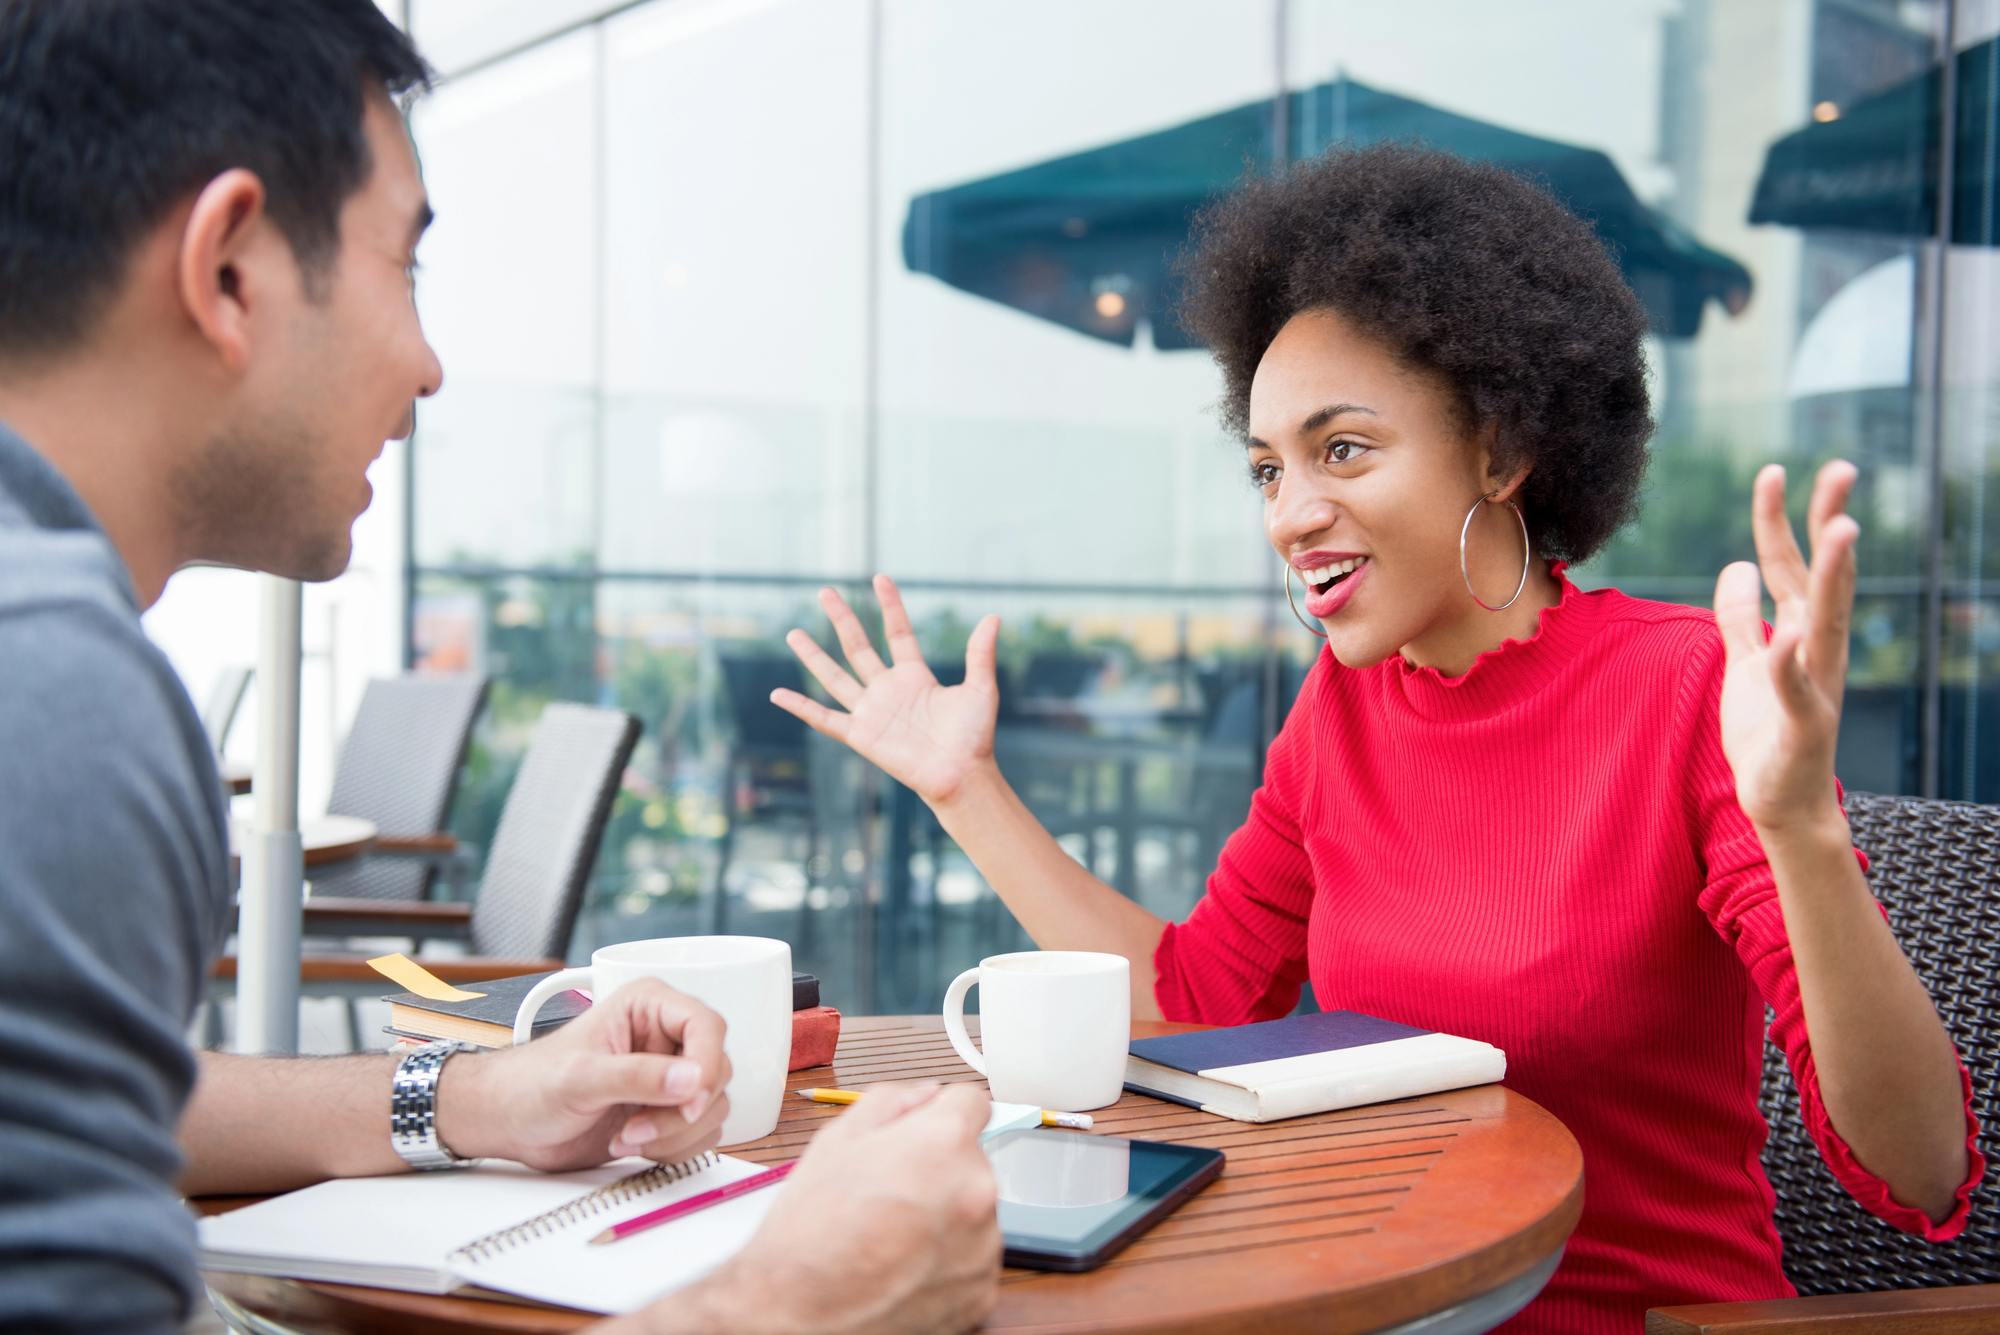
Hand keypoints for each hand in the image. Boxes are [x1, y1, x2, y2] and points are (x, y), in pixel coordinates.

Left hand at [436, 978, 730, 1170]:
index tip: (690, 1100)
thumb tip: (691, 1079)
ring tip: (626, 1136)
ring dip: (673, 1134)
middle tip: (637, 1126)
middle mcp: (666, 1039)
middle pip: (716, 1072)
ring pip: (712, 1108)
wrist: (509, 1123)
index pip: (707, 1026)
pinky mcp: (667, 1113)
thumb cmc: (530, 1085)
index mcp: (648, 1007)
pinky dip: (672, 1149)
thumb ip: (636, 1077)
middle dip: (681, 1111)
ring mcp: (668, 1078)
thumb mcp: (579, 1078)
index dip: (706, 1065)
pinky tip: (632, 1143)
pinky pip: (700, 1134)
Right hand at [648, 1084, 999, 1334]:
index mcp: (944, 1143)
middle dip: (939, 1170)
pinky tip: (903, 1266)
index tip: (928, 1130)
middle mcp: (976, 1191)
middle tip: (892, 1192)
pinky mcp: (981, 1292)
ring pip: (973, 1214)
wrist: (797, 1314)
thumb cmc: (809, 1233)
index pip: (973, 1102)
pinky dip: (945, 1263)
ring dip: (945, 1218)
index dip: (942, 1113)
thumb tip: (924, 1096)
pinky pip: (971, 1261)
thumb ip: (891, 1101)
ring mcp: (982, 1247)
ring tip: (892, 1236)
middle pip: (972, 1162)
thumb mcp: (835, 1140)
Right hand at [773, 575, 1001, 806]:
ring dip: (813, 656)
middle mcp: (888, 690)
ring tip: (793, 633)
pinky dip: (800, 707)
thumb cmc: (974, 738)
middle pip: (858, 646)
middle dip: (842, 618)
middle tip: (824, 591)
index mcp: (915, 676)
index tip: (879, 578)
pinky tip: (778, 694)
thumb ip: (980, 654)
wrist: (962, 775)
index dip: (889, 605)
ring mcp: (871, 711)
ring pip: (835, 677)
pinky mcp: (861, 735)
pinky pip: (825, 719)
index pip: (897, 632)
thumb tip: (994, 617)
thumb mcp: (981, 689)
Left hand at [1714, 460, 1859, 833]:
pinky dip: (1790, 662)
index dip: (1781, 519)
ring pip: (1827, 621)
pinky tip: (1786, 634)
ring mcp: (1815, 685)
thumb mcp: (1742, 662)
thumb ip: (1739, 616)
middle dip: (1828, 523)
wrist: (1781, 800)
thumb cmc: (1765, 729)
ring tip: (1842, 529)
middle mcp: (1815, 649)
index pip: (1790, 564)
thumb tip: (1737, 564)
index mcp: (1799, 632)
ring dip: (1836, 576)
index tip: (1777, 470)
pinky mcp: (1804, 726)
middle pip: (1822, 577)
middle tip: (1840, 469)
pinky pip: (1797, 689)